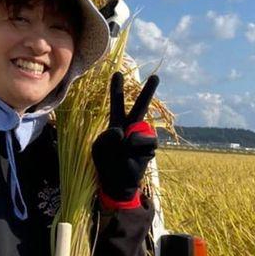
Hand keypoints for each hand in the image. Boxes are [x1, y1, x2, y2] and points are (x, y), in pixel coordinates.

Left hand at [91, 72, 158, 205]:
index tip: (116, 73)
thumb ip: (106, 138)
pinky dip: (136, 150)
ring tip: (123, 153)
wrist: (118, 182)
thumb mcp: (98, 149)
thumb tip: (123, 132)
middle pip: (141, 106)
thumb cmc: (106, 162)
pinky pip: (146, 143)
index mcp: (116, 123)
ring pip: (140, 130)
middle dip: (148, 92)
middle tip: (156, 76)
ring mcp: (141, 136)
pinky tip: (132, 158)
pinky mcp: (150, 148)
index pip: (117, 103)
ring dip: (130, 142)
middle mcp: (131, 127)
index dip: (116, 89)